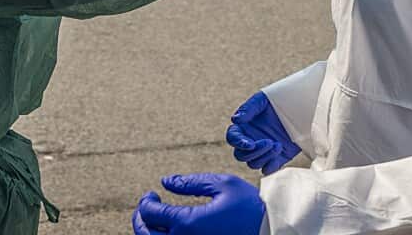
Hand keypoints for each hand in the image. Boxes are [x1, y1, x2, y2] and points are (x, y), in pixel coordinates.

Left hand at [131, 174, 263, 234]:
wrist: (271, 232)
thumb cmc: (250, 208)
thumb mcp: (222, 185)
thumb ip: (190, 183)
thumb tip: (165, 182)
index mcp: (187, 222)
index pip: (150, 213)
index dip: (145, 202)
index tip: (151, 195)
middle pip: (145, 234)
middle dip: (140, 219)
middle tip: (145, 208)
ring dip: (148, 233)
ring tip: (154, 221)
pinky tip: (170, 232)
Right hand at [225, 92, 300, 175]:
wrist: (299, 109)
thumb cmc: (278, 101)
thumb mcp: (262, 100)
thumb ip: (248, 108)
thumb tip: (235, 119)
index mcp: (243, 128)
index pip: (232, 138)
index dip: (238, 143)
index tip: (250, 143)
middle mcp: (250, 141)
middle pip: (241, 155)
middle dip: (254, 152)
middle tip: (269, 142)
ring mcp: (262, 152)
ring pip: (254, 163)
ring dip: (264, 157)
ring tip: (278, 145)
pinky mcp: (275, 159)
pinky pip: (267, 169)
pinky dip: (270, 166)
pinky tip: (279, 153)